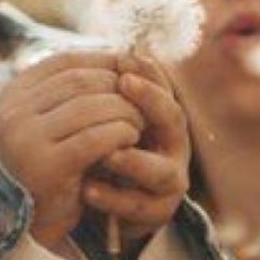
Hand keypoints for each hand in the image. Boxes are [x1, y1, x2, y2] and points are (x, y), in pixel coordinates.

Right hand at [0, 51, 143, 249]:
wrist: (28, 219)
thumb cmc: (50, 162)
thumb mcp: (54, 119)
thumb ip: (75, 91)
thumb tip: (123, 54)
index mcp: (13, 94)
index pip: (65, 62)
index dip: (103, 62)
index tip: (130, 72)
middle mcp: (14, 112)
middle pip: (80, 81)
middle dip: (118, 87)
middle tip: (142, 100)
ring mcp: (27, 139)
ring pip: (91, 106)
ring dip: (125, 110)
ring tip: (140, 122)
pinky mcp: (47, 166)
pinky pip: (96, 138)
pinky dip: (121, 134)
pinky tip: (131, 139)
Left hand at [81, 53, 190, 259]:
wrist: (115, 203)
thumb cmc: (111, 149)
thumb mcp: (109, 118)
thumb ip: (107, 92)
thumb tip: (94, 48)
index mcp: (161, 116)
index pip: (162, 86)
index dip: (147, 71)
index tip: (122, 58)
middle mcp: (172, 145)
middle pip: (172, 118)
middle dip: (150, 100)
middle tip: (123, 85)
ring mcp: (168, 180)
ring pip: (161, 170)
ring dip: (133, 161)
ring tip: (107, 154)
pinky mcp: (155, 211)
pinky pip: (138, 205)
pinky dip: (112, 197)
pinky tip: (87, 189)